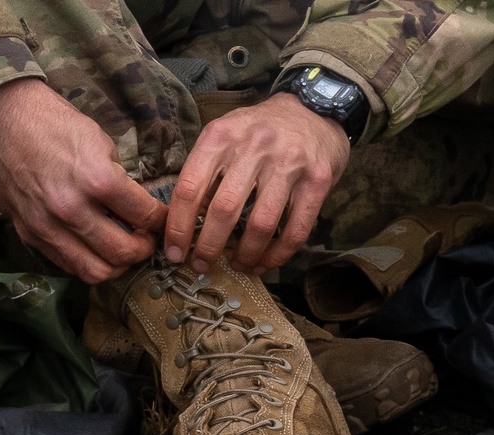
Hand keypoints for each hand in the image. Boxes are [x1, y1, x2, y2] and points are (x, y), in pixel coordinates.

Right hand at [0, 78, 165, 283]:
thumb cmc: (53, 121)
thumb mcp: (100, 142)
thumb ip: (121, 180)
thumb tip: (138, 208)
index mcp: (98, 180)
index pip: (146, 217)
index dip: (163, 221)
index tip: (164, 220)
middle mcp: (72, 208)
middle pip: (124, 253)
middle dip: (144, 249)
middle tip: (147, 238)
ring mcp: (47, 224)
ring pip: (96, 271)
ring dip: (118, 265)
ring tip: (123, 249)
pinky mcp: (28, 231)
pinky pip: (66, 264)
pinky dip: (88, 262)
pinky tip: (96, 249)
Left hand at [164, 92, 349, 273]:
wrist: (316, 109)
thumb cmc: (263, 129)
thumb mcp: (228, 133)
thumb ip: (207, 167)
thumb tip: (184, 219)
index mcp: (222, 135)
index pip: (191, 187)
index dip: (179, 226)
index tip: (175, 252)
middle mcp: (254, 146)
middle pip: (224, 209)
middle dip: (209, 247)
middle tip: (202, 266)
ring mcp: (289, 164)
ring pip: (261, 224)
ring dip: (246, 254)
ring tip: (238, 265)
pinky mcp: (318, 181)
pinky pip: (296, 229)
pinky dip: (279, 254)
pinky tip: (266, 263)